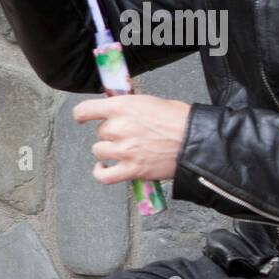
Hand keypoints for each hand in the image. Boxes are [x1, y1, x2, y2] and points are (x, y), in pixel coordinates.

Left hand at [73, 95, 191, 184]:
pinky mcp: (131, 169)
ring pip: (99, 151)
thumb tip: (118, 112)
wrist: (196, 140)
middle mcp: (119, 128)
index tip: (82, 118)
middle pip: (99, 133)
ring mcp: (123, 150)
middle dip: (111, 134)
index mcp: (122, 107)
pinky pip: (104, 176)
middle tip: (130, 134)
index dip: (82, 115)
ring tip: (123, 149)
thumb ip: (128, 108)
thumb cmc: (180, 119)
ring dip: (108, 151)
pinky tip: (103, 168)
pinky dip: (100, 173)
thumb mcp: (149, 102)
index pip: (86, 110)